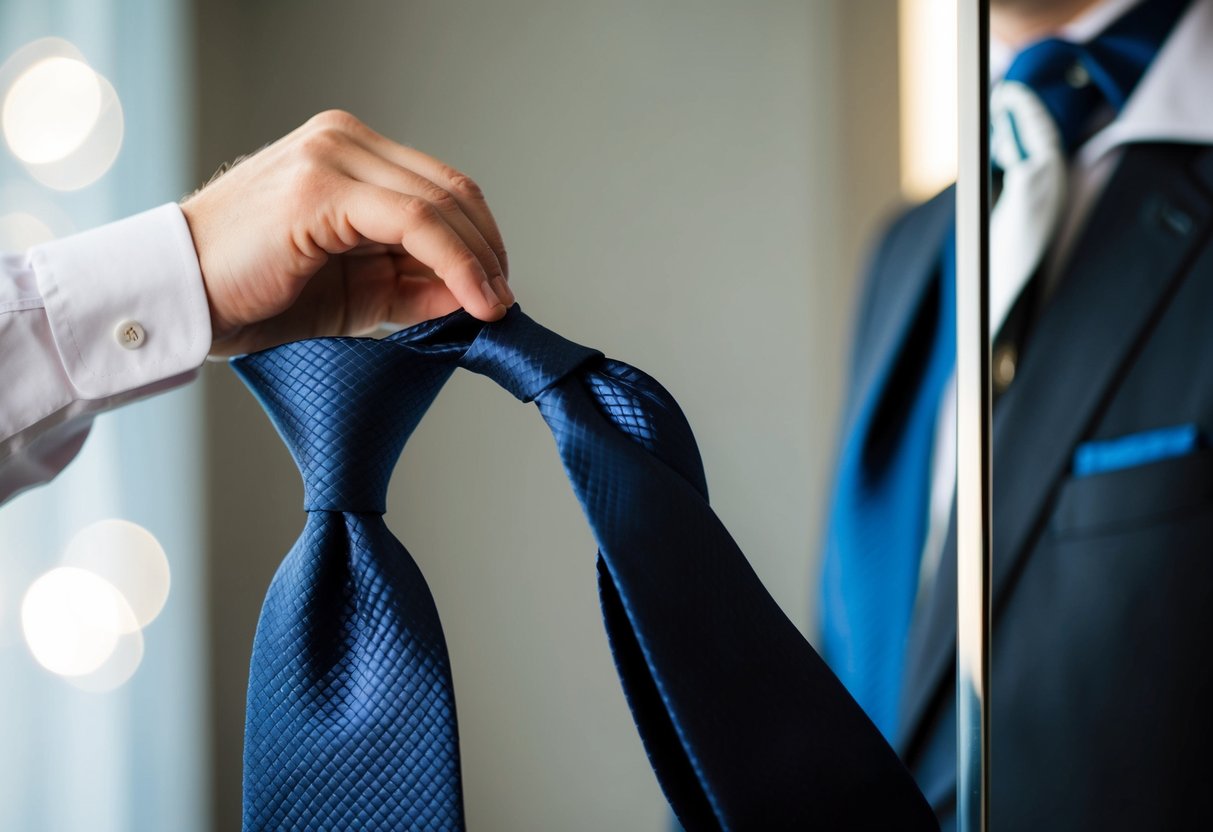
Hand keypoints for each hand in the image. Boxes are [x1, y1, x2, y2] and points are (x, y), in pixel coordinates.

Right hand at [180, 110, 513, 356]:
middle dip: (489, 252)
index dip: (481, 240)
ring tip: (495, 308)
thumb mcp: (355, 293)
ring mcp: (332, 156)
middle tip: (504, 303)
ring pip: (440, 204)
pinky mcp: (322, 186)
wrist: (179, 298)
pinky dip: (456, 262)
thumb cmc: (254, 295)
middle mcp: (343, 141)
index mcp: (349, 155)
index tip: (498, 289)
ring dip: (481, 261)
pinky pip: (415, 223)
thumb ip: (412, 285)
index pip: (441, 188)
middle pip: (450, 191)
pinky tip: (474, 299)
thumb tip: (476, 295)